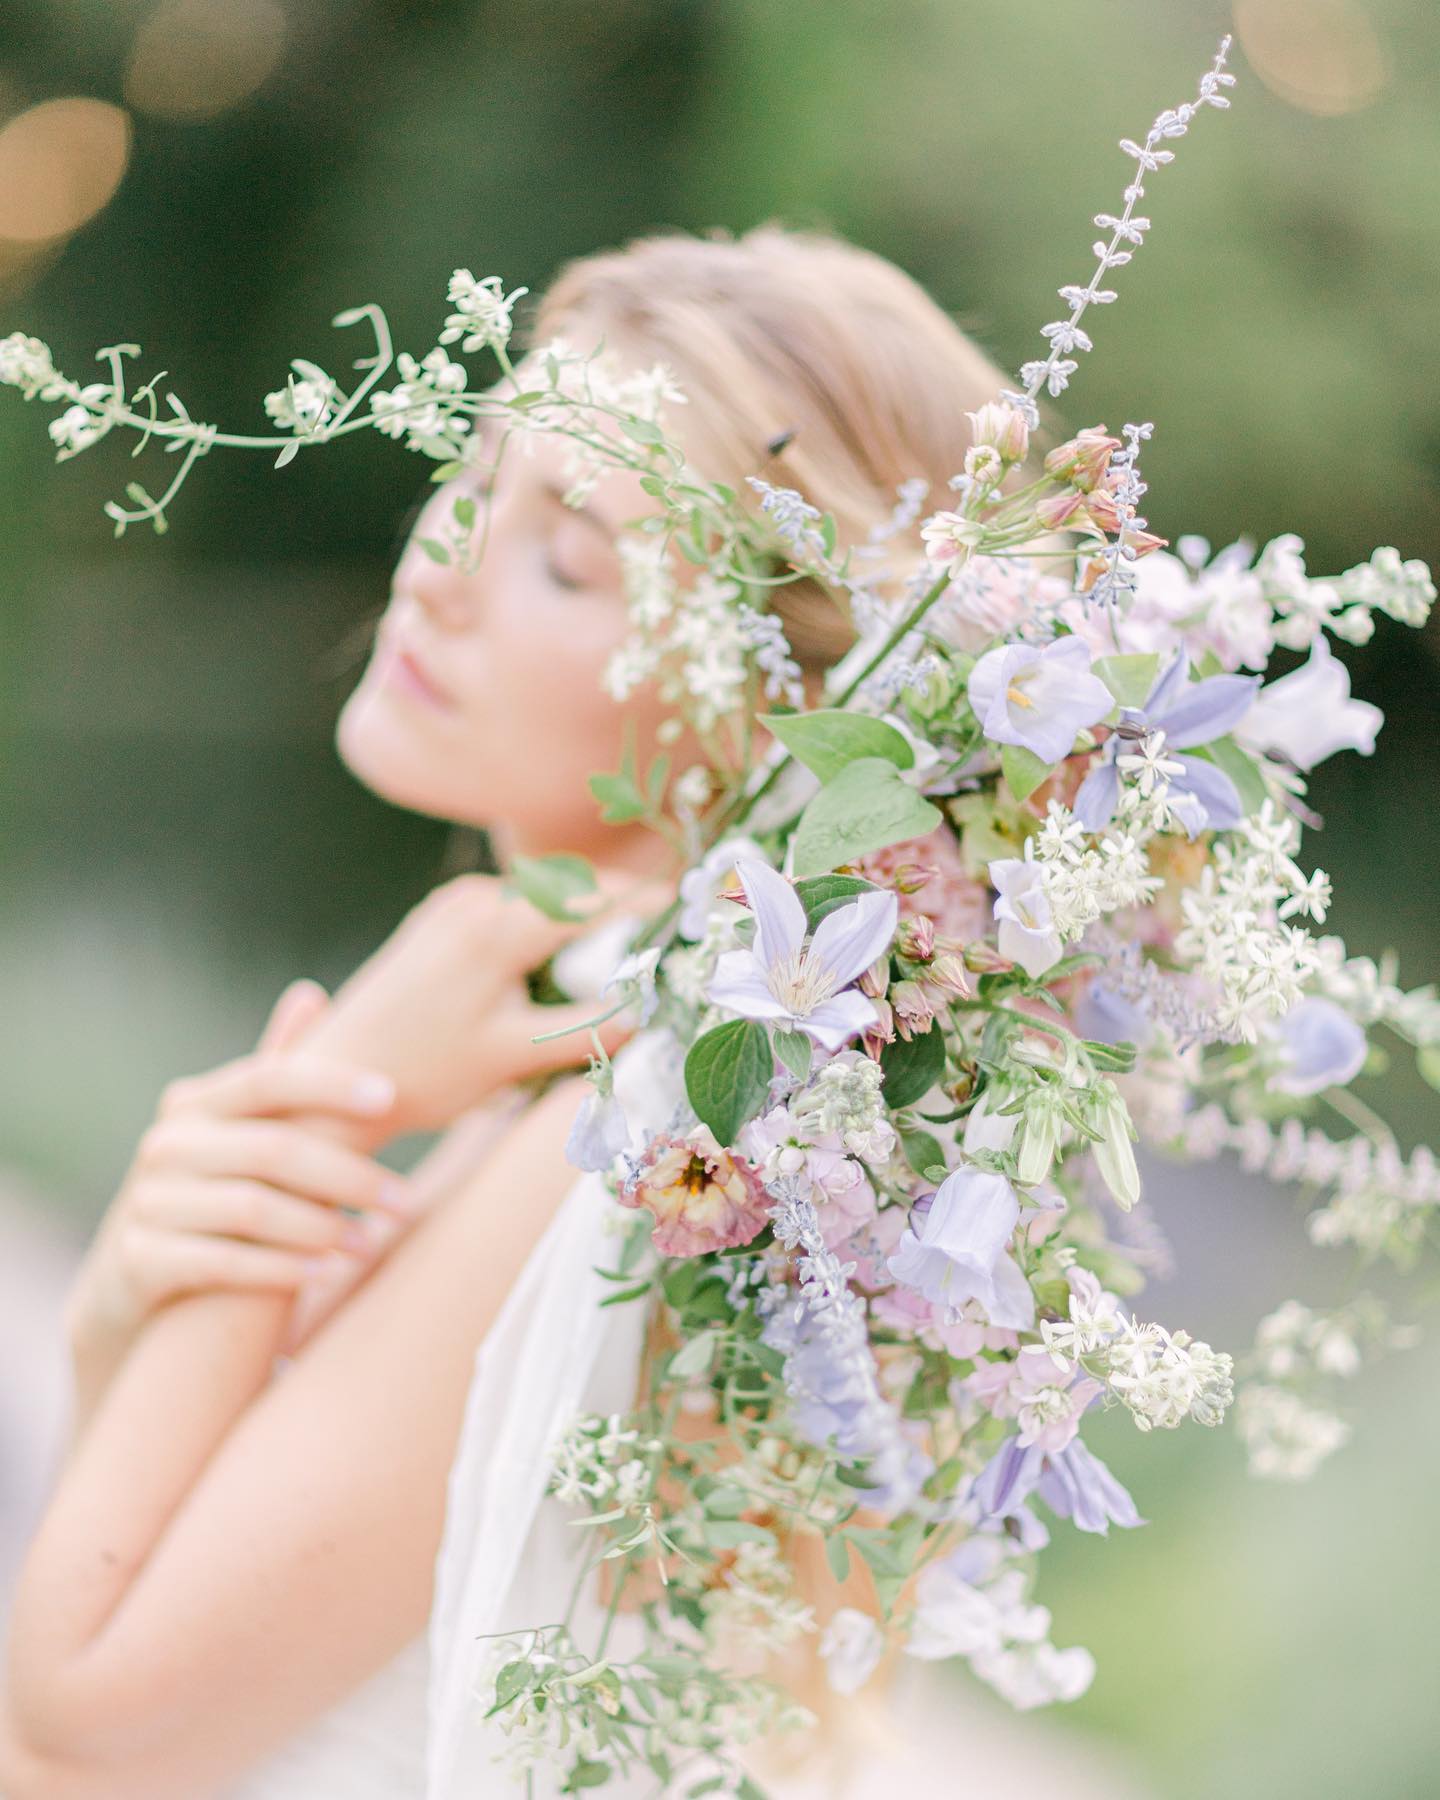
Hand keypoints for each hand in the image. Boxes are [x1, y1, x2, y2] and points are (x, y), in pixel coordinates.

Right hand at [64, 979, 414, 1376]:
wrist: (135, 1276)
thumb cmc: (211, 1188)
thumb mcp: (234, 1129)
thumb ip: (273, 1071)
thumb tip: (310, 992)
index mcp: (194, 1104)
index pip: (269, 1080)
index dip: (331, 1084)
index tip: (392, 1097)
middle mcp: (165, 1145)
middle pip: (272, 1150)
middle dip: (348, 1176)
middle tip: (404, 1202)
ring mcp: (148, 1201)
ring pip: (252, 1209)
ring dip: (321, 1227)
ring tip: (370, 1244)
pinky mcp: (141, 1259)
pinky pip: (223, 1263)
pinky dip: (280, 1269)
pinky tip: (324, 1274)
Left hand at [292, 865, 673, 1139]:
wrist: (331, 1082)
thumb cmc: (421, 1073)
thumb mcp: (513, 1057)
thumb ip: (585, 1029)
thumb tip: (649, 1014)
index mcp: (495, 927)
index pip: (591, 898)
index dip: (647, 903)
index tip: (691, 909)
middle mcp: (473, 901)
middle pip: (570, 887)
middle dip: (622, 903)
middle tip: (671, 930)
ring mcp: (450, 906)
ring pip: (540, 895)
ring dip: (585, 913)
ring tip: (629, 946)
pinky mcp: (437, 920)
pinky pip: (510, 906)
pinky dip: (548, 922)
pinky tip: (567, 956)